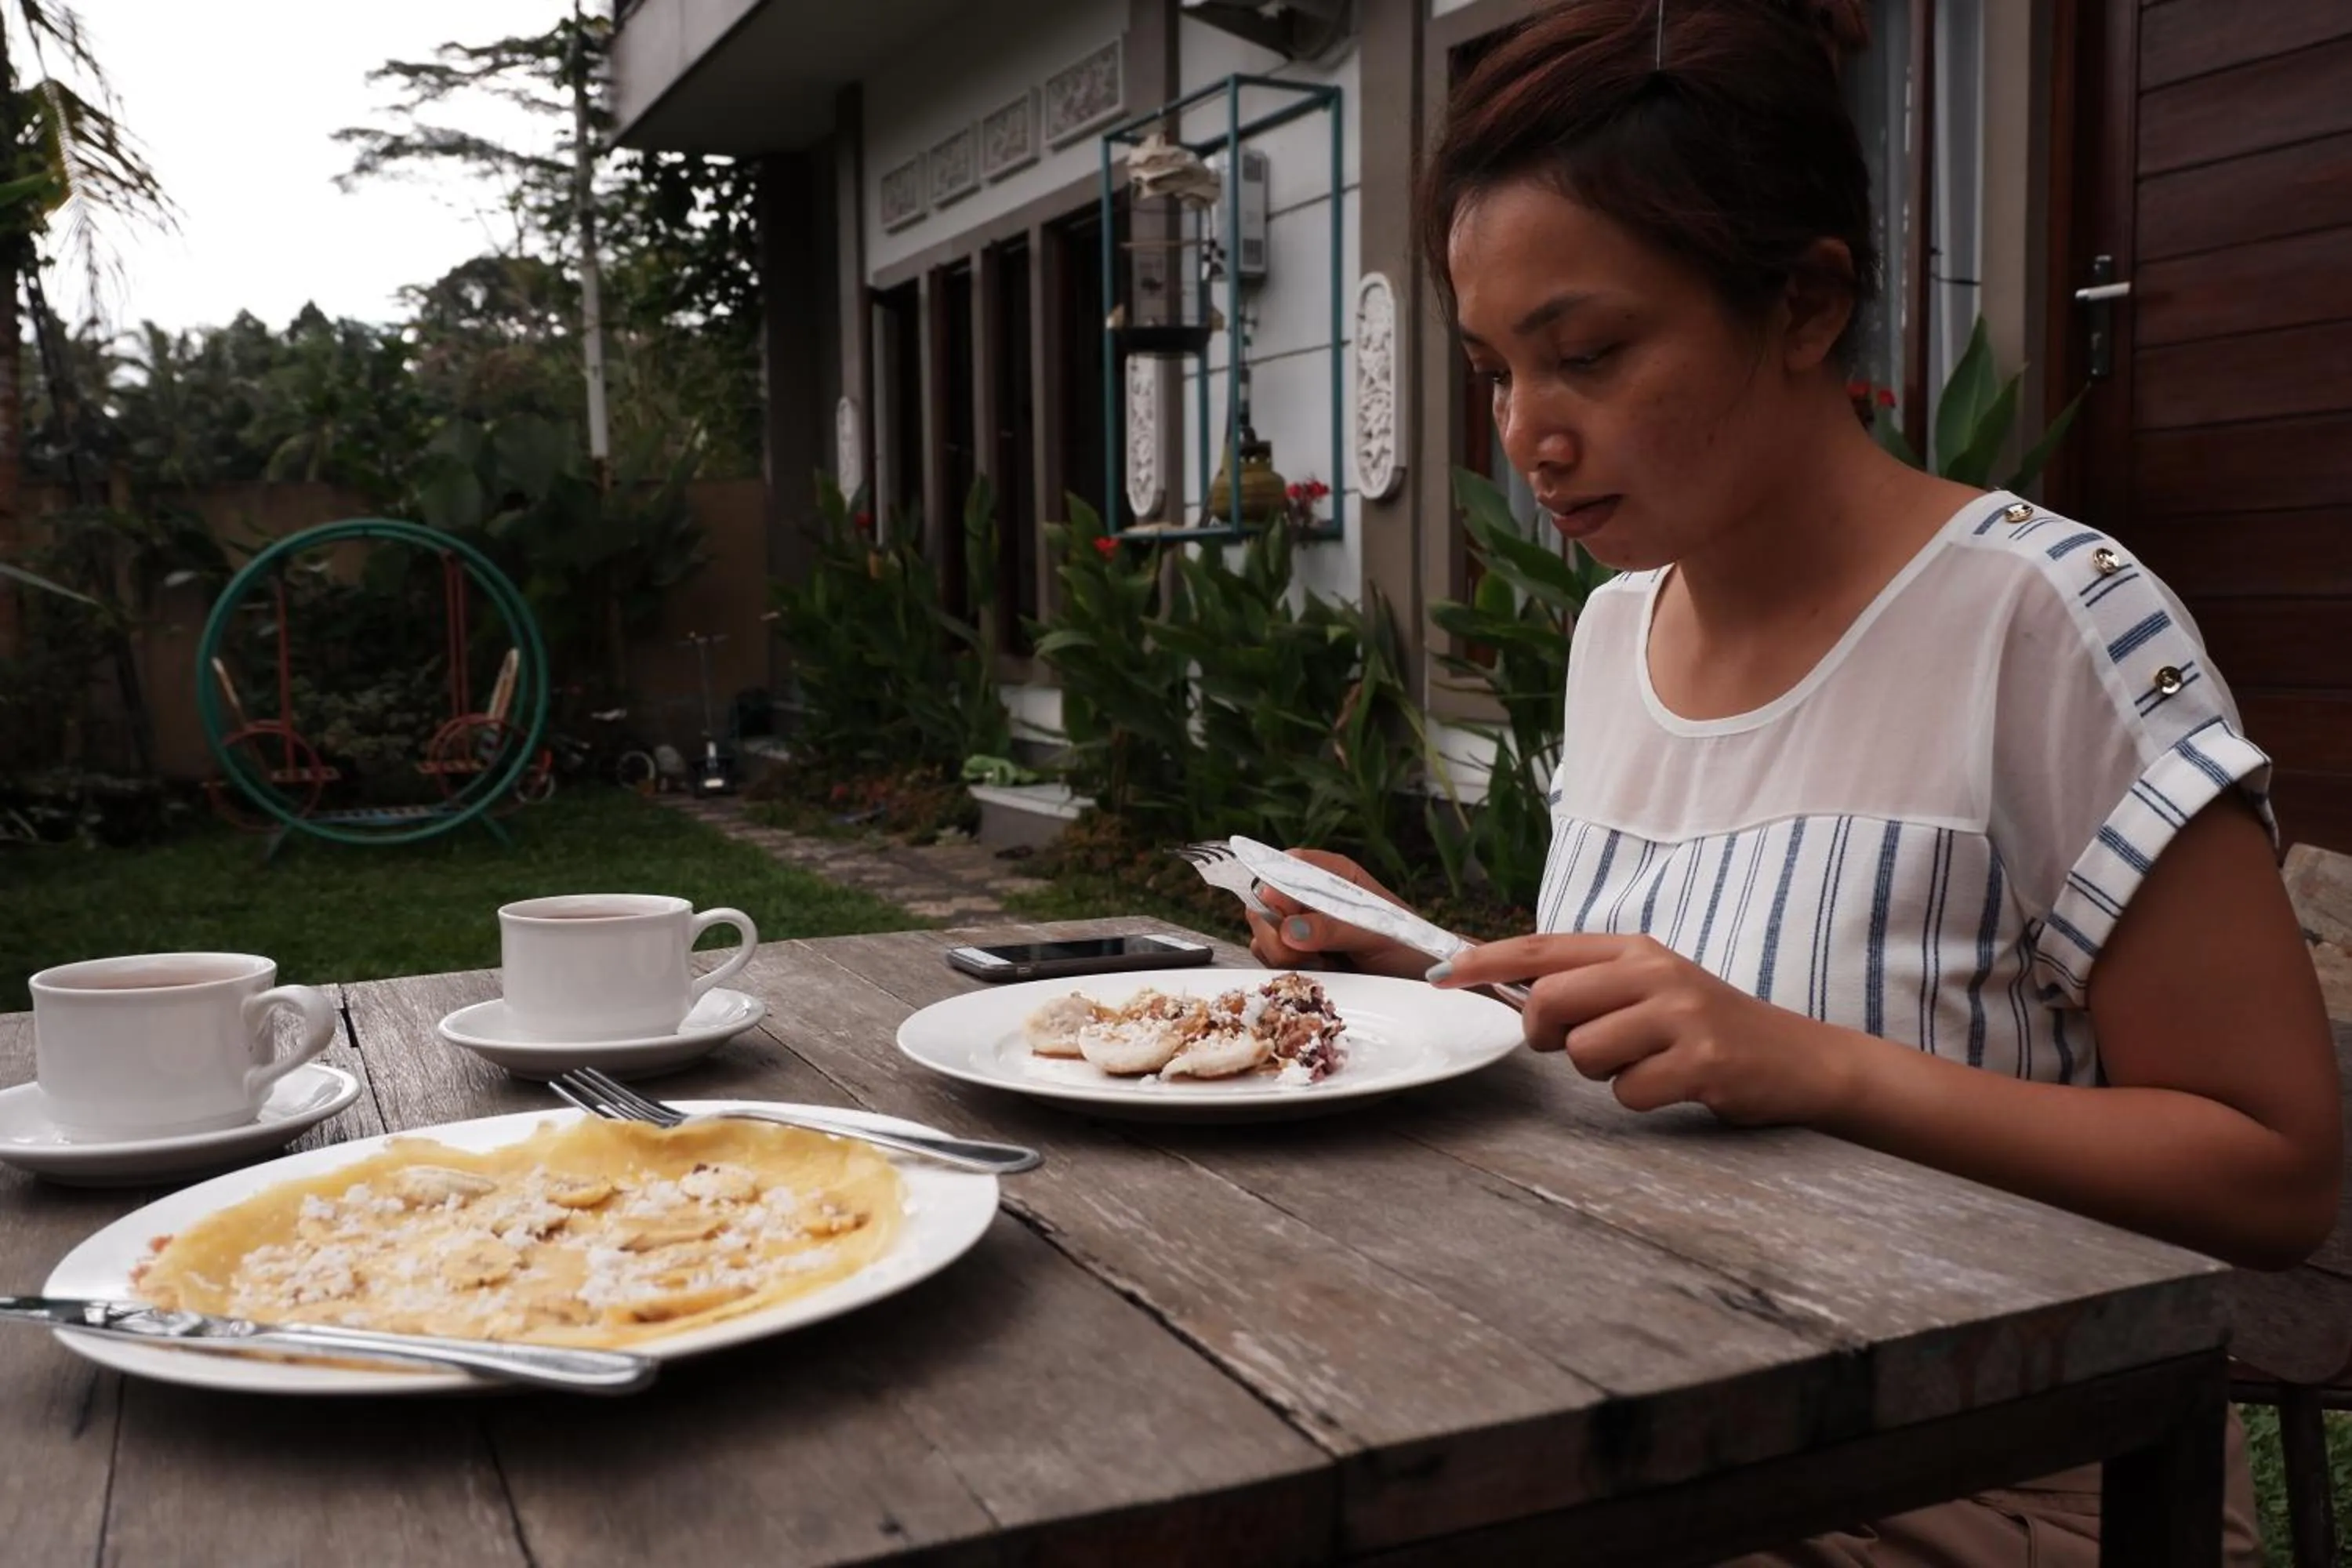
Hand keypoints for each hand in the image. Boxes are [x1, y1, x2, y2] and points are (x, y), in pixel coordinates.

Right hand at [1244, 850, 1427, 979]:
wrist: (1424, 980)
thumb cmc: (1408, 947)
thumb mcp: (1375, 934)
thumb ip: (1332, 929)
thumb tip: (1289, 930)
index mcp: (1334, 875)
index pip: (1289, 865)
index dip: (1276, 884)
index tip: (1280, 909)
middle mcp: (1313, 897)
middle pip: (1264, 902)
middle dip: (1276, 931)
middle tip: (1307, 951)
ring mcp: (1301, 928)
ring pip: (1263, 935)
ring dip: (1284, 955)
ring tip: (1323, 963)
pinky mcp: (1298, 956)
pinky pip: (1270, 960)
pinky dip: (1288, 971)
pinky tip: (1318, 974)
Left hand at [1433, 934, 1856, 1125]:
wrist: (1797, 1059)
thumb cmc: (1707, 1028)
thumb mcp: (1650, 989)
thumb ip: (1589, 986)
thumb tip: (1514, 994)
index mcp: (1636, 949)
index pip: (1543, 947)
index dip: (1486, 961)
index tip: (1442, 975)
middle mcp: (1655, 972)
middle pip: (1550, 1000)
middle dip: (1545, 1034)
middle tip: (1575, 1044)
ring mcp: (1680, 1015)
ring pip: (1583, 1053)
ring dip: (1602, 1072)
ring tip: (1644, 1062)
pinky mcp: (1702, 1061)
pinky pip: (1627, 1092)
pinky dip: (1640, 1098)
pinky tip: (1673, 1085)